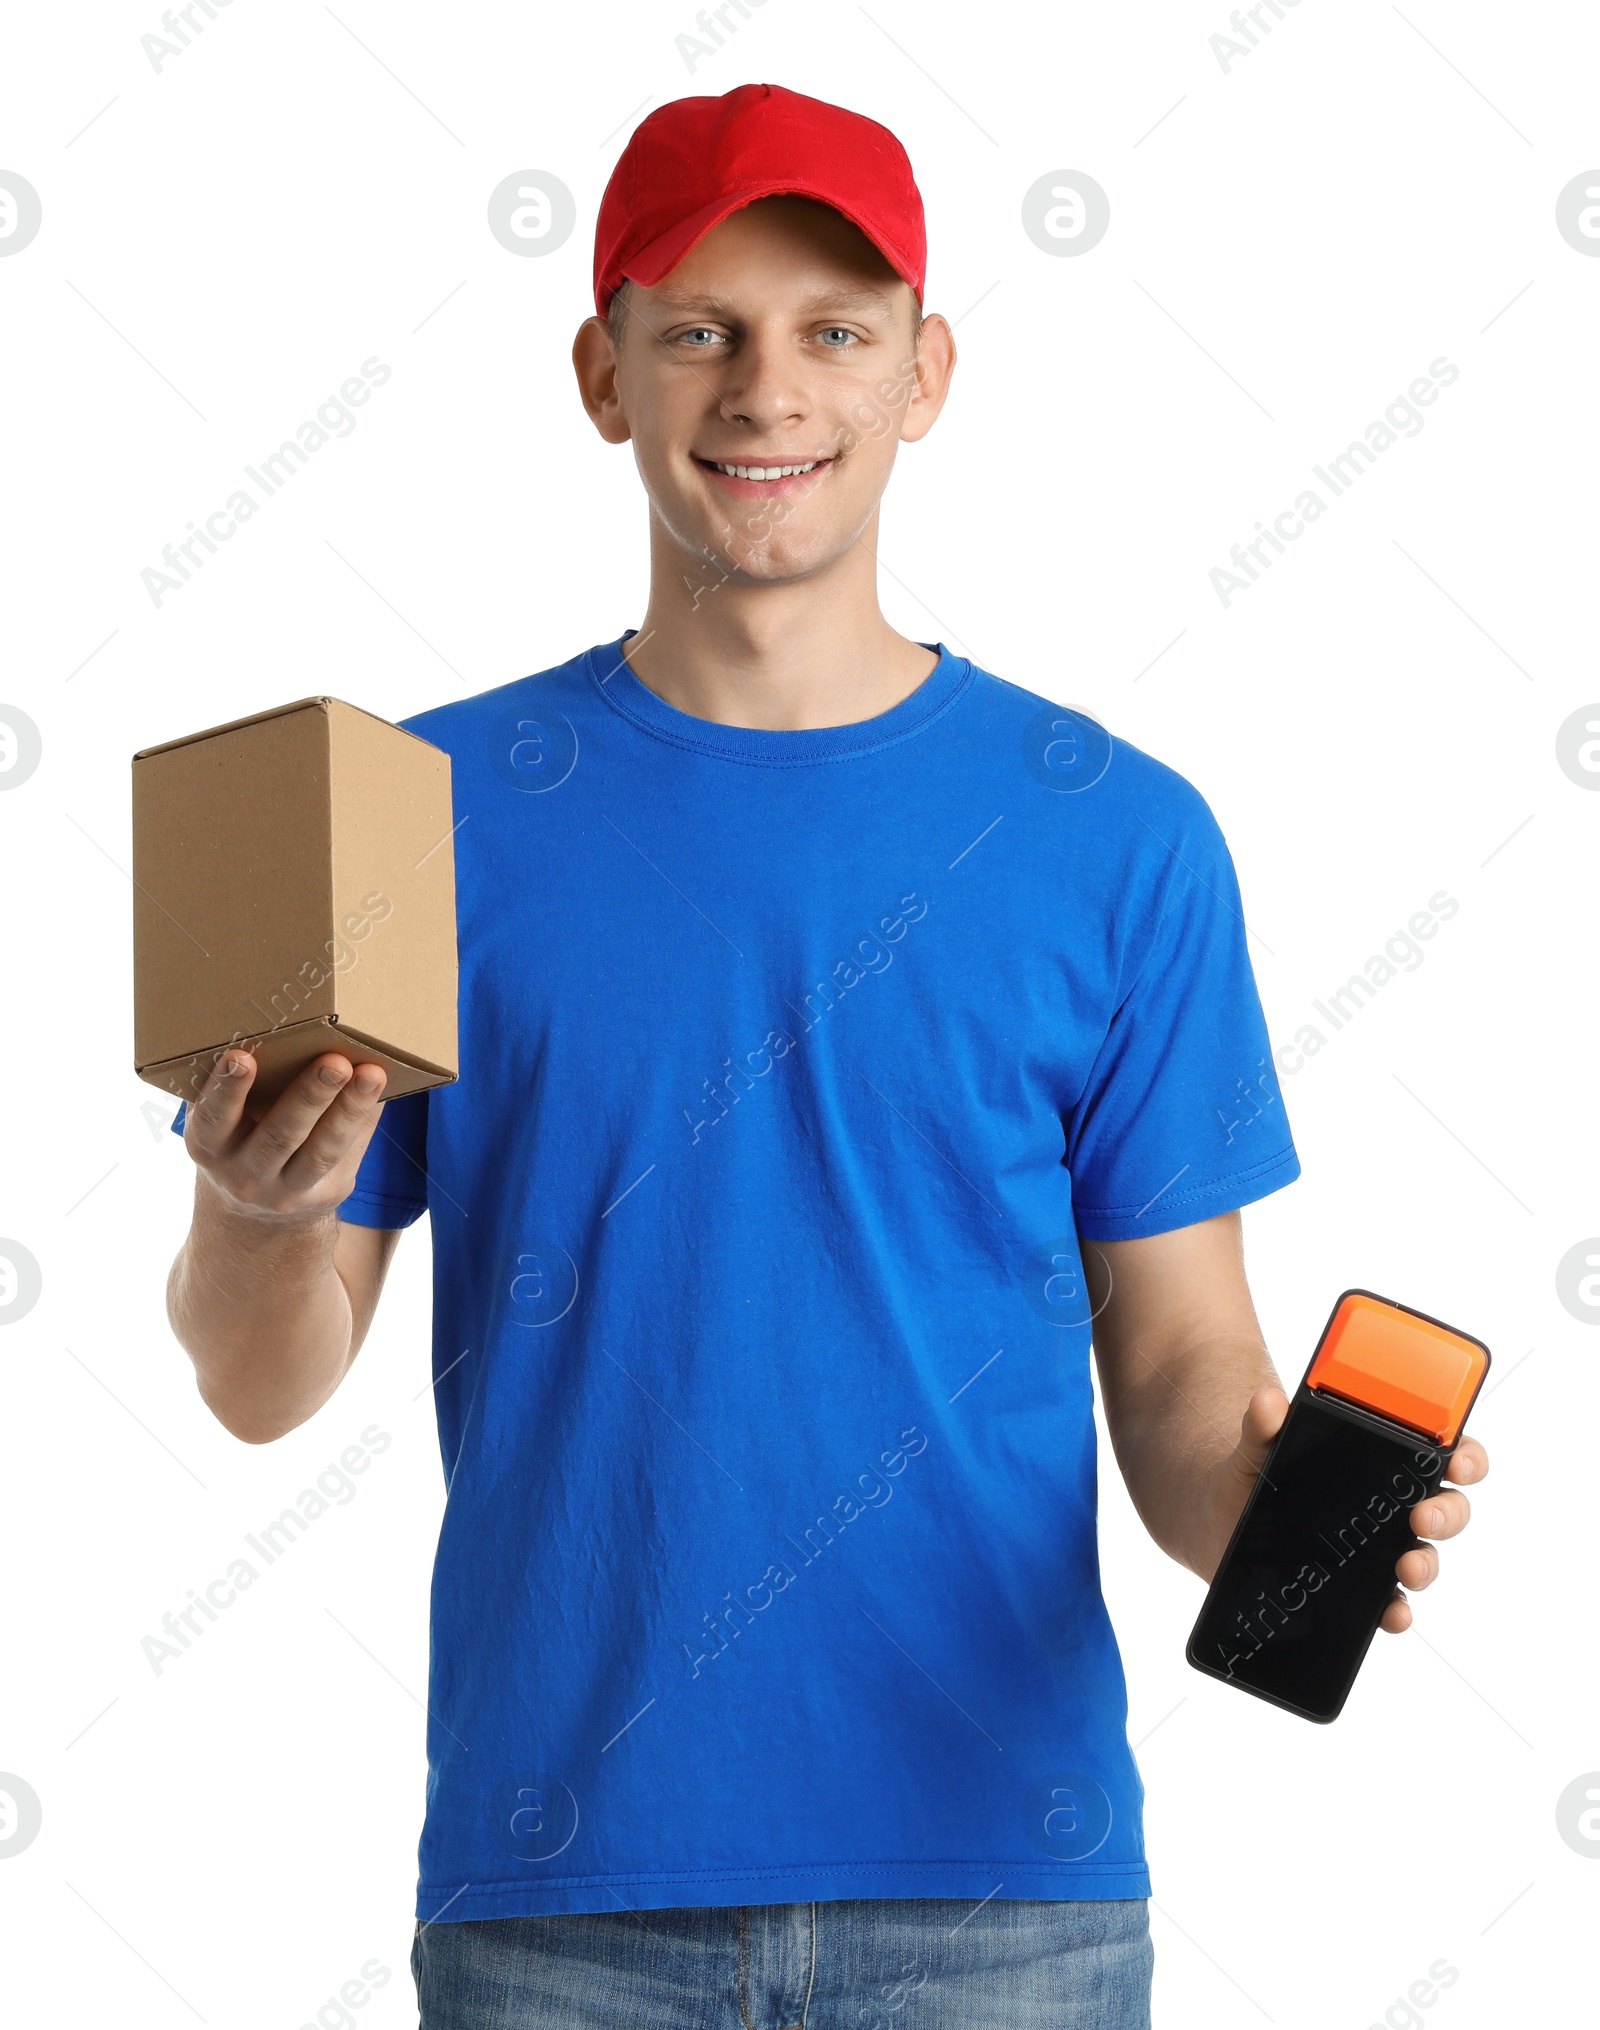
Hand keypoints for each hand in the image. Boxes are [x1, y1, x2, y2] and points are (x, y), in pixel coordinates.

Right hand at [183, 1049, 388, 1219]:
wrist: (253, 1208)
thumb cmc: (240, 1136)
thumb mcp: (225, 1120)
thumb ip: (244, 1087)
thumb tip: (297, 1032)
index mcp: (209, 1146)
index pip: (213, 1118)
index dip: (226, 1089)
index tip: (241, 1056)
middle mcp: (243, 1175)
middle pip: (279, 1136)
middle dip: (309, 1097)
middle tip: (334, 1063)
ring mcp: (285, 1191)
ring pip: (322, 1151)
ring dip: (349, 1109)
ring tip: (371, 1074)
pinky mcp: (324, 1195)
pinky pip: (348, 1153)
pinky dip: (364, 1118)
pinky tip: (378, 1090)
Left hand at [1203, 1385, 1488, 1633]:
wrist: (1220, 1521)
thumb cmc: (1253, 1473)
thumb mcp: (1255, 1447)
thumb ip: (1262, 1425)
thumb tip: (1268, 1402)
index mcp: (1380, 1456)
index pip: (1442, 1449)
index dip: (1464, 1453)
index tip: (1459, 1461)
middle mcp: (1391, 1503)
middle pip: (1445, 1506)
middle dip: (1446, 1513)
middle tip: (1422, 1516)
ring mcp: (1378, 1548)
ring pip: (1424, 1556)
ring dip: (1426, 1563)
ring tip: (1406, 1567)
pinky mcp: (1358, 1588)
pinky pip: (1391, 1603)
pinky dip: (1398, 1612)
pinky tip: (1392, 1614)